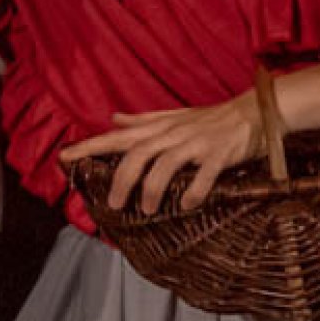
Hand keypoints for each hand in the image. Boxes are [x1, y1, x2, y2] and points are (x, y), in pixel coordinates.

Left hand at [60, 90, 265, 214]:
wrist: (254, 110)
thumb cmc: (210, 118)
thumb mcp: (173, 116)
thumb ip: (142, 121)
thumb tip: (113, 119)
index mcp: (159, 128)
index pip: (117, 137)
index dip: (90, 147)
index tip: (65, 158)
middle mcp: (173, 134)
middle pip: (138, 154)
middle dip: (121, 179)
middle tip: (113, 204)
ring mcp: (196, 143)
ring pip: (166, 164)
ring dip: (153, 189)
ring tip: (147, 210)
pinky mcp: (220, 154)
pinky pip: (205, 174)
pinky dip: (194, 191)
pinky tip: (187, 206)